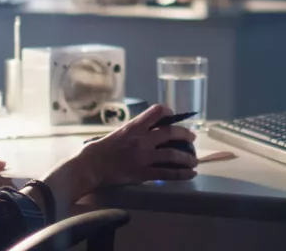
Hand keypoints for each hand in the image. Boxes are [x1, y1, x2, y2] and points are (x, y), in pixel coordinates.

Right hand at [79, 104, 197, 188]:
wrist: (91, 166)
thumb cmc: (101, 148)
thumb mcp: (120, 132)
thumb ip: (136, 129)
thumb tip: (152, 128)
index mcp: (135, 126)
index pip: (157, 112)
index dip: (168, 112)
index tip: (174, 116)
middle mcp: (142, 139)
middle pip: (171, 132)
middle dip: (185, 134)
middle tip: (192, 138)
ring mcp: (143, 157)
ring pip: (173, 154)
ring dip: (187, 157)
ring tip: (194, 160)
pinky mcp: (143, 173)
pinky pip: (167, 173)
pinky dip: (182, 174)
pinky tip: (190, 174)